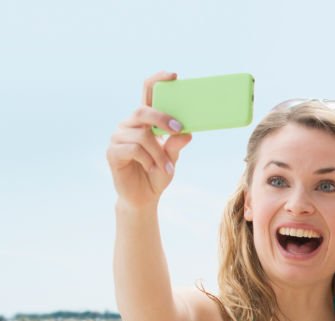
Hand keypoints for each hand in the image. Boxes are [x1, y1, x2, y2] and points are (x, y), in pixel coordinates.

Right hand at [107, 72, 191, 208]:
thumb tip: (187, 133)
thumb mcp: (172, 158)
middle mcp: (129, 124)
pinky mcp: (112, 151)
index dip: (158, 81)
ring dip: (159, 153)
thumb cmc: (157, 173)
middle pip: (142, 111)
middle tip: (178, 128)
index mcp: (144, 121)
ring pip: (142, 135)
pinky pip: (134, 149)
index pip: (147, 93)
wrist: (143, 197)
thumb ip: (177, 144)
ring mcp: (118, 137)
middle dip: (162, 118)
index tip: (174, 75)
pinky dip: (149, 160)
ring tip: (168, 167)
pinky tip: (153, 169)